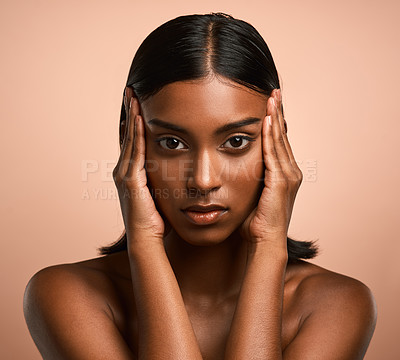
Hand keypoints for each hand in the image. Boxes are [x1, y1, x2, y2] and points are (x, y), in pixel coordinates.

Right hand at [112, 88, 170, 247]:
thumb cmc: (155, 219)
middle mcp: (124, 170)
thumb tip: (173, 167)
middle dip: (130, 112)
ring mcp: (124, 174)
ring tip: (133, 96)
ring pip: (130, 139)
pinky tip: (141, 118)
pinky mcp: (129, 180)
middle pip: (128, 134)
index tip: (138, 102)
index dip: (135, 121)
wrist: (147, 238)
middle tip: (132, 91)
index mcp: (131, 172)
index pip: (133, 140)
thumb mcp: (159, 192)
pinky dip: (137, 134)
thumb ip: (161, 177)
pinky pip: (135, 152)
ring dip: (132, 117)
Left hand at [239, 89, 302, 247]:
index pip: (279, 142)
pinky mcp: (282, 182)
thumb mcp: (252, 192)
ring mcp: (288, 176)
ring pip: (280, 141)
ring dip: (275, 118)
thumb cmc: (255, 221)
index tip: (270, 103)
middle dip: (278, 113)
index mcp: (284, 173)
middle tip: (274, 92)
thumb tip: (233, 166)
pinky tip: (267, 120)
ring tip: (271, 98)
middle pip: (283, 136)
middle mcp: (291, 172)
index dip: (275, 122)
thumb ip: (249, 177)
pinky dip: (271, 136)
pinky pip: (274, 154)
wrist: (264, 241)